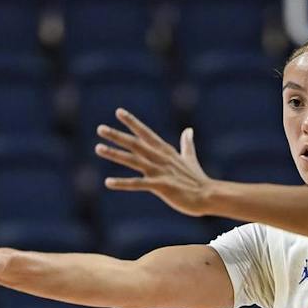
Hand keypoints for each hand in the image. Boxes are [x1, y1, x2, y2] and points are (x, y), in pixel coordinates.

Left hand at [95, 110, 215, 216]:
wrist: (208, 195)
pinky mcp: (160, 186)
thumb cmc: (198, 179)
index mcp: (166, 151)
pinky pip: (137, 184)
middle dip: (117, 135)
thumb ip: (187, 144)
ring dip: (115, 154)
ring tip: (99, 148)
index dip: (132, 122)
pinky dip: (123, 183)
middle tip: (100, 129)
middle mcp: (160, 158)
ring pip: (133, 160)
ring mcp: (160, 171)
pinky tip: (108, 182)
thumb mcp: (190, 158)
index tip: (119, 112)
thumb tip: (188, 130)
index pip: (146, 133)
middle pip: (135, 143)